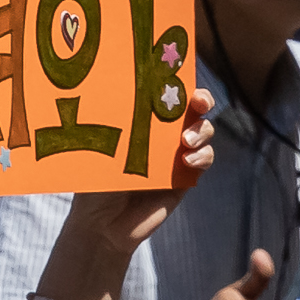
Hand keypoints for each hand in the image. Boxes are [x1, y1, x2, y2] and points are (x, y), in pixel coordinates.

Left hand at [60, 89, 214, 255]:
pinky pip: (204, 159)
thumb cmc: (94, 182)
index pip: (164, 91)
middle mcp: (162, 132)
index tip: (179, 76)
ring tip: (186, 140)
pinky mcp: (186, 177)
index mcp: (141, 117)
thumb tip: (112, 92)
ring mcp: (176, 154)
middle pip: (193, 106)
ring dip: (201, 130)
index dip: (177, 79)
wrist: (102, 224)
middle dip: (202, 98)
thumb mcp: (100, 148)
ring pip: (203, 131)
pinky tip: (188, 161)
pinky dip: (202, 156)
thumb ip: (113, 125)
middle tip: (198, 102)